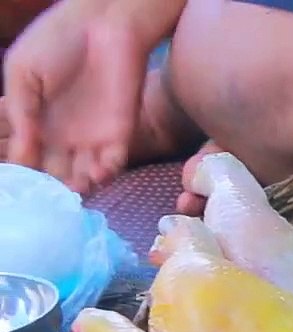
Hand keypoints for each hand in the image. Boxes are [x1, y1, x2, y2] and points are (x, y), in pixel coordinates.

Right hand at [1, 1, 151, 191]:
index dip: (27, 174)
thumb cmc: (56, 40)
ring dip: (82, 186)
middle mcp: (65, 135)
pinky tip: (98, 170)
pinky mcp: (120, 133)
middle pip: (58, 175)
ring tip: (78, 183)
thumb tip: (20, 157)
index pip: (30, 159)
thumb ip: (20, 114)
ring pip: (87, 176)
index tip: (23, 185)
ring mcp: (93, 137)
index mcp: (38, 122)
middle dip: (55, 188)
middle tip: (53, 194)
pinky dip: (106, 173)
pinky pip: (114, 163)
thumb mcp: (22, 74)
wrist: (103, 24)